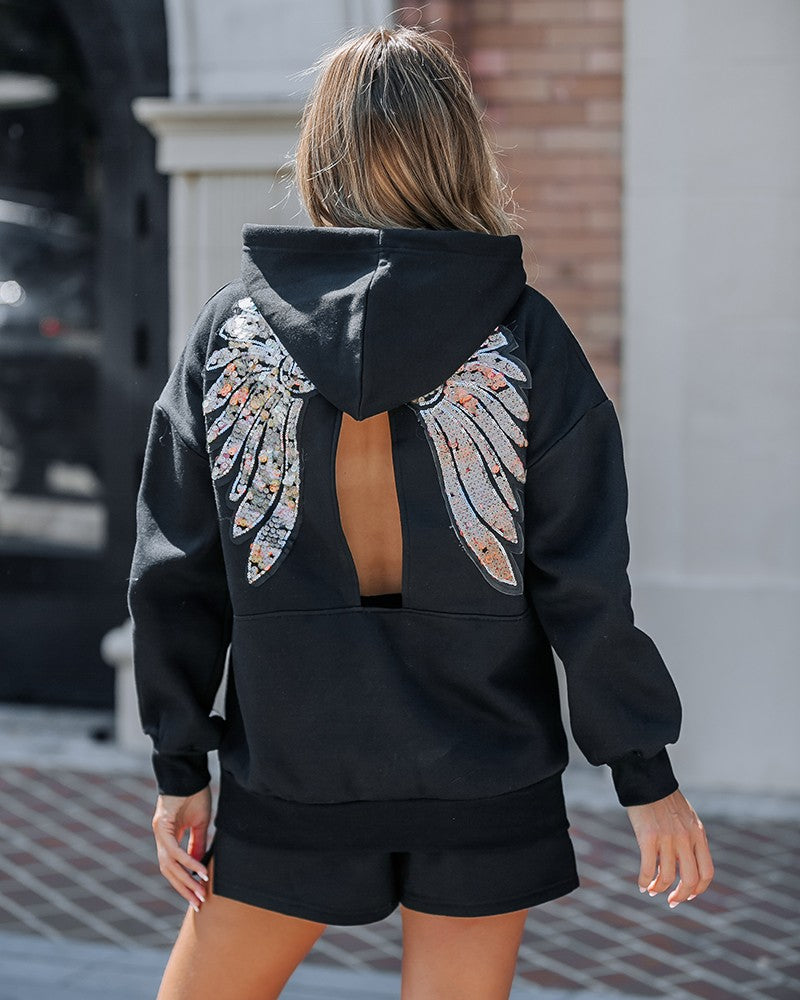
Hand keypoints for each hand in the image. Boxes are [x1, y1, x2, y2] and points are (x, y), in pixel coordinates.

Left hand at [151, 784, 211, 912]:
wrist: (188, 771)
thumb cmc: (195, 793)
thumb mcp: (199, 823)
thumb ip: (197, 844)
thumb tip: (197, 865)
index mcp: (168, 836)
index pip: (172, 866)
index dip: (183, 882)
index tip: (196, 897)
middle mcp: (161, 837)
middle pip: (169, 871)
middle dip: (184, 888)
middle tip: (198, 903)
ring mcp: (160, 832)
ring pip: (170, 865)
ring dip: (185, 881)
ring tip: (200, 892)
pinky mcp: (163, 825)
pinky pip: (175, 850)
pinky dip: (187, 862)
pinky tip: (200, 871)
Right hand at [625, 788, 713, 906]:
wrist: (647, 779)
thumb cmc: (664, 799)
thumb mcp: (686, 818)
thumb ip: (690, 838)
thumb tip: (684, 864)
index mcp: (698, 834)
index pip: (707, 872)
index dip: (699, 889)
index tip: (688, 895)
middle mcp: (686, 838)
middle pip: (691, 879)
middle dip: (681, 895)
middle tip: (671, 900)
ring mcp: (668, 838)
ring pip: (668, 876)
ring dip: (660, 888)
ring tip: (652, 890)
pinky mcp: (648, 837)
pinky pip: (648, 867)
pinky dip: (645, 880)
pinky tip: (642, 884)